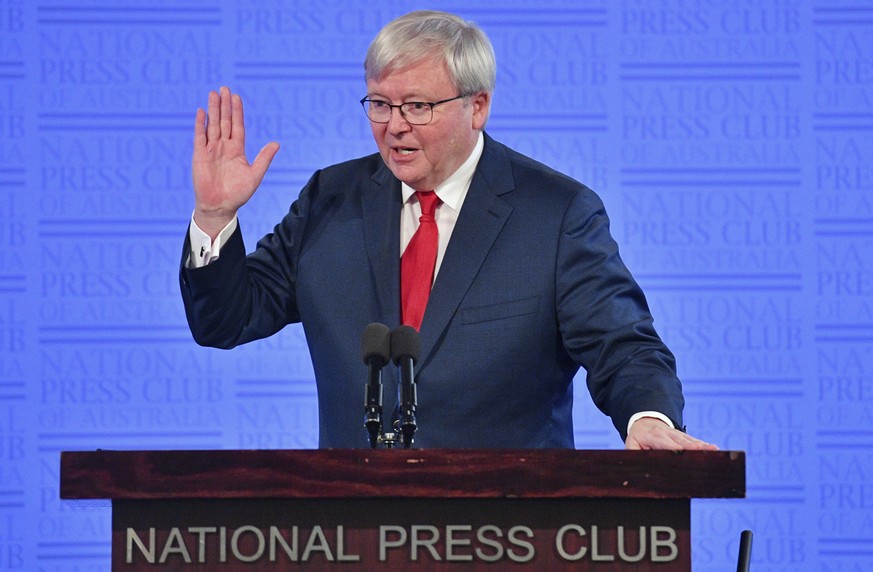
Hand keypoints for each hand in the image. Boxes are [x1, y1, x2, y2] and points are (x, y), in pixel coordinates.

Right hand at [192, 86, 278, 237]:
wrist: (220, 207)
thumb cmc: (238, 194)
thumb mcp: (255, 175)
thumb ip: (264, 158)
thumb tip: (277, 144)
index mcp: (237, 150)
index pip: (237, 126)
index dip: (237, 112)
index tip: (236, 97)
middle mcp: (224, 147)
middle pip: (224, 121)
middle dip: (224, 105)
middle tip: (224, 88)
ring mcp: (211, 150)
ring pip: (212, 125)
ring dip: (213, 110)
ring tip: (213, 94)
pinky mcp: (199, 155)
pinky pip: (200, 137)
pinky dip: (200, 124)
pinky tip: (201, 112)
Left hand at [625, 417, 718, 450]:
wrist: (644, 420)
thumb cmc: (638, 436)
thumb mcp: (631, 444)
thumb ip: (632, 454)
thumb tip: (634, 466)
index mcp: (653, 436)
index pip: (666, 443)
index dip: (675, 448)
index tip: (683, 453)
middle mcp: (668, 433)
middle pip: (682, 442)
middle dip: (693, 448)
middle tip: (705, 454)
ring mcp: (677, 434)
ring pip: (690, 440)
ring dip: (702, 446)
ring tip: (714, 450)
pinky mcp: (683, 437)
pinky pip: (694, 441)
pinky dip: (703, 446)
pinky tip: (713, 449)